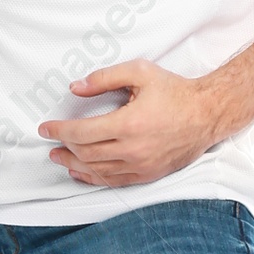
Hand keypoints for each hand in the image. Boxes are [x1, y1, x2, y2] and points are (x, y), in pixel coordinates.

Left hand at [39, 60, 234, 185]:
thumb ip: (105, 78)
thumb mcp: (140, 72)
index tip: (46, 128)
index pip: (82, 132)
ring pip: (98, 171)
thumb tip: (76, 88)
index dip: (59, 131)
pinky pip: (115, 182)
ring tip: (60, 158)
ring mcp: (141, 165)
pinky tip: (82, 173)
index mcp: (128, 124)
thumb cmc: (175, 91)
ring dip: (75, 165)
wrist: (208, 113)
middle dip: (64, 148)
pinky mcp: (149, 174)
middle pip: (86, 154)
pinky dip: (94, 178)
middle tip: (50, 143)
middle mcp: (133, 149)